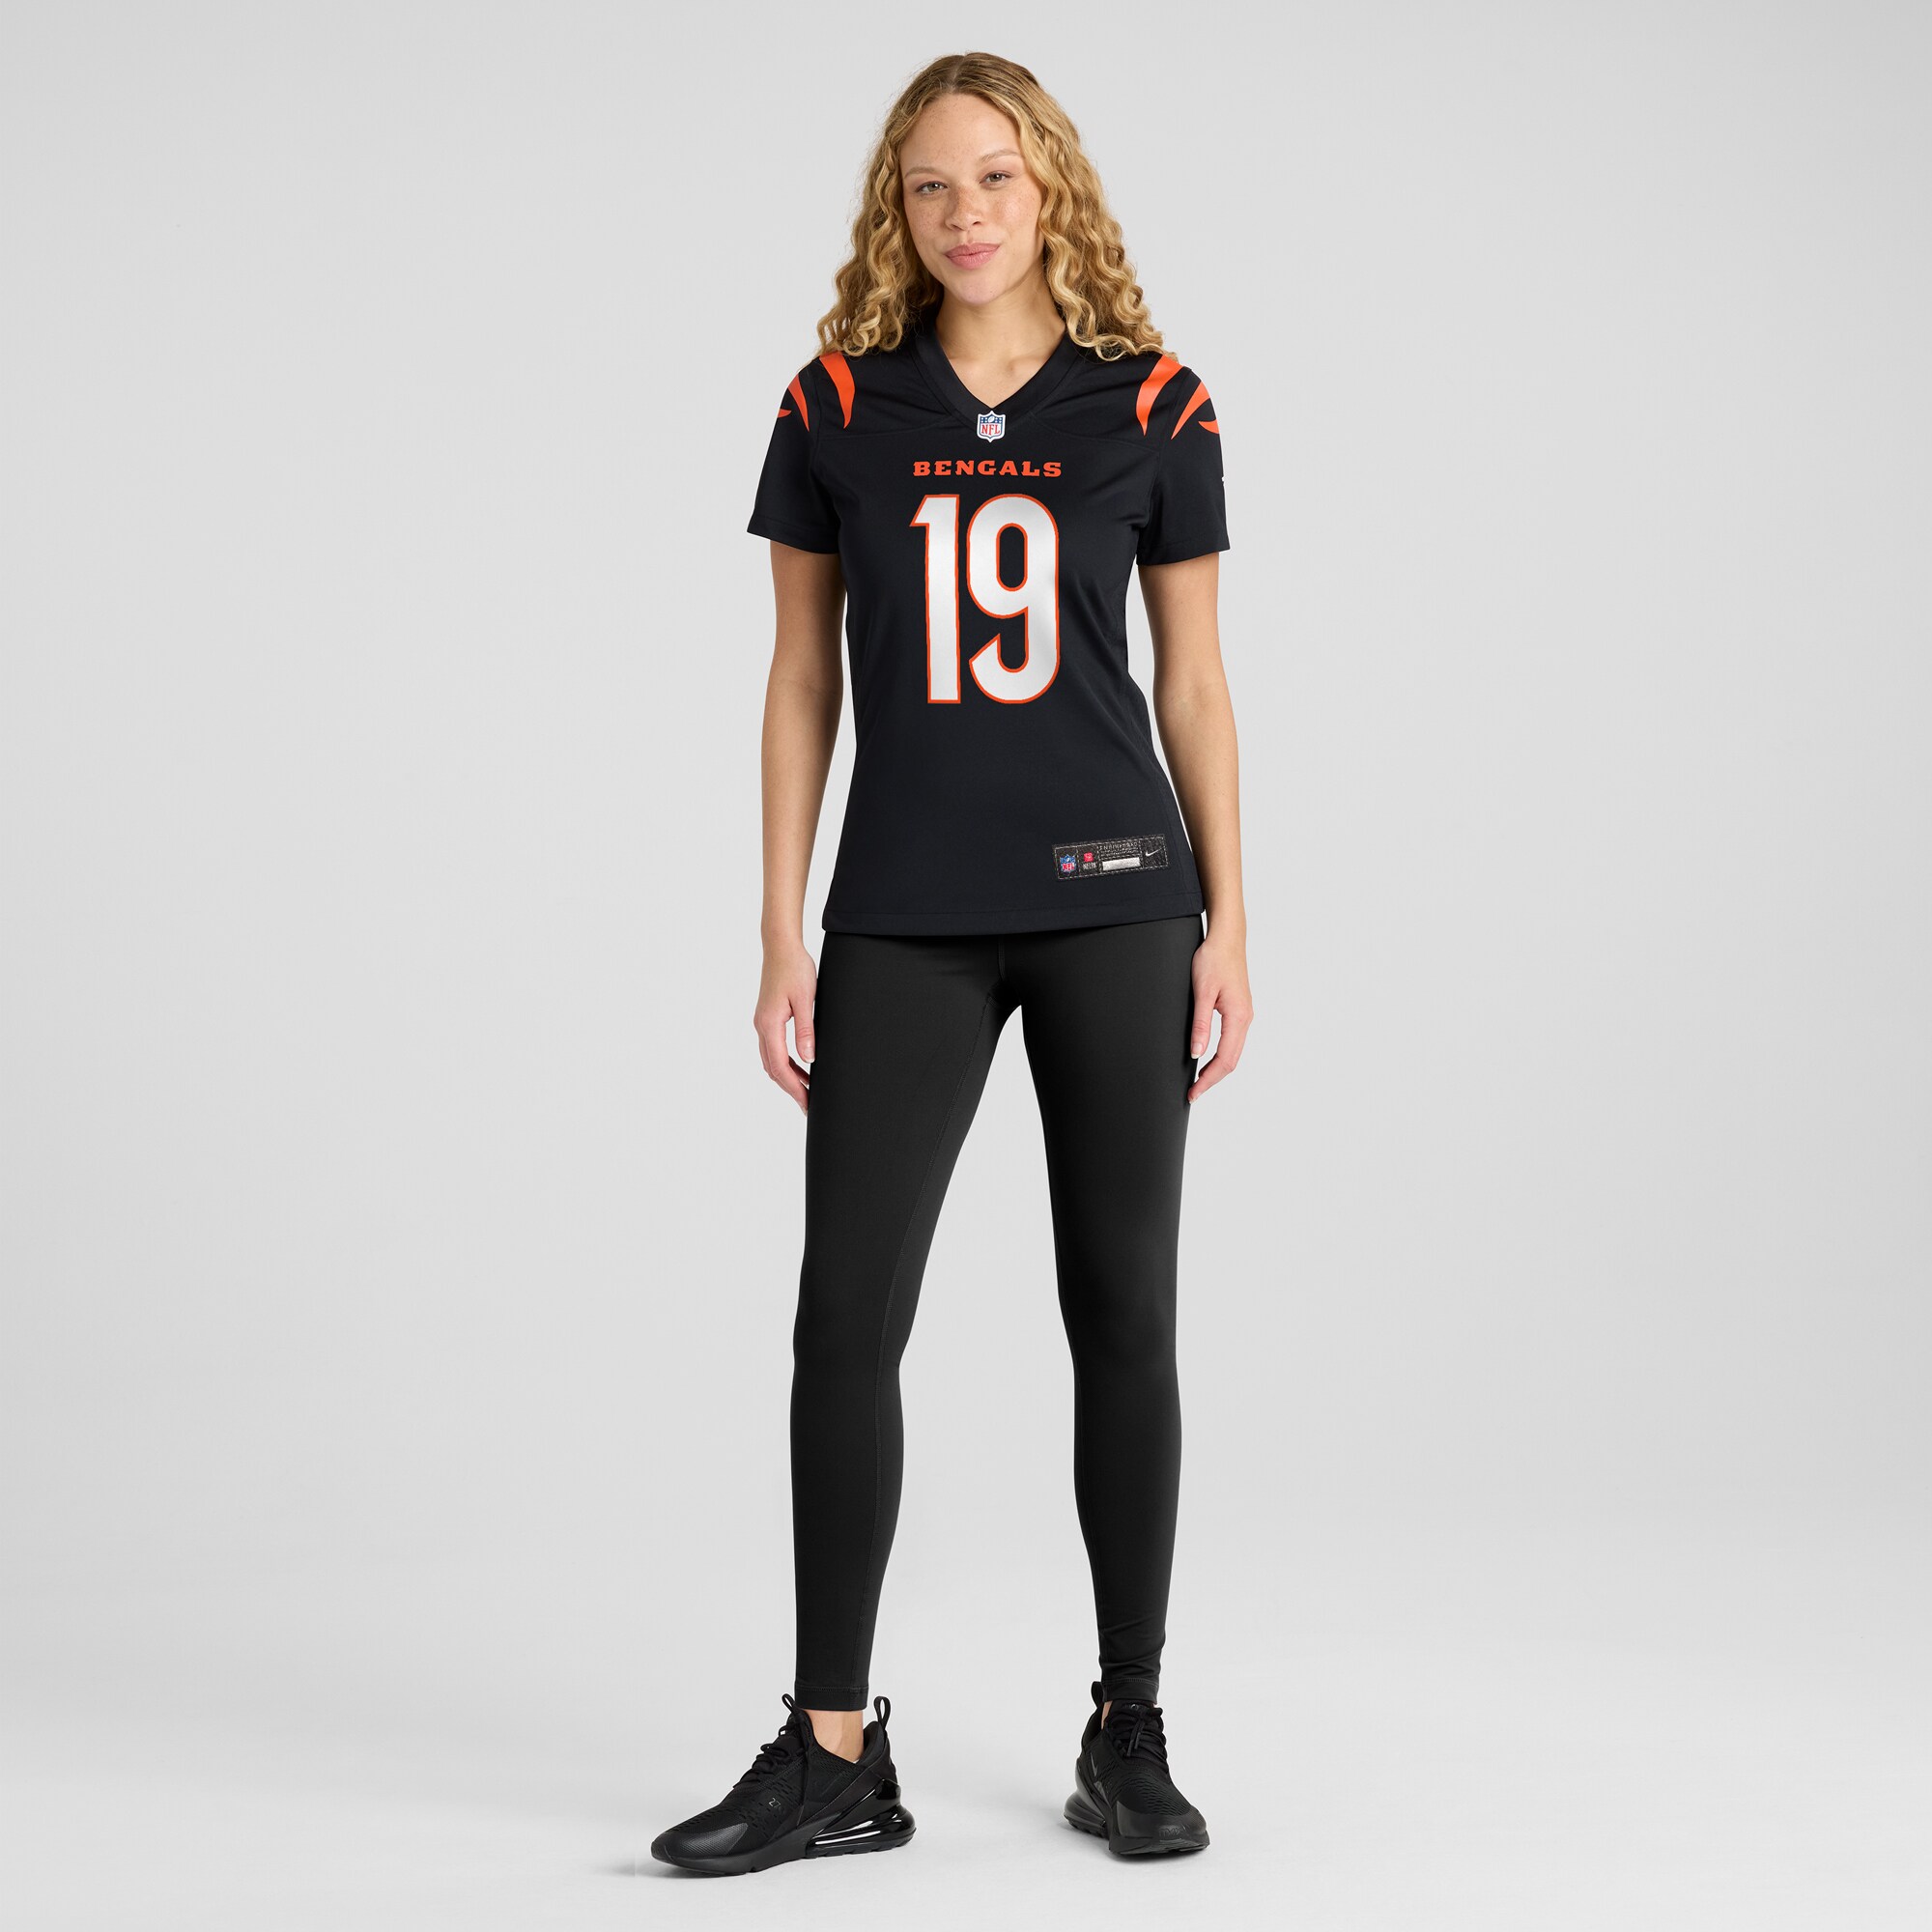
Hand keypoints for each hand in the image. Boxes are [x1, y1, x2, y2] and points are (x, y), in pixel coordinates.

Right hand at [755, 939, 817, 1114]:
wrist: (781, 947)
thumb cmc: (795, 969)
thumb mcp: (806, 1000)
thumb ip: (806, 1031)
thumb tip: (809, 1059)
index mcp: (769, 1025)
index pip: (780, 1067)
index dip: (794, 1088)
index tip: (807, 1103)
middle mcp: (762, 1026)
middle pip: (773, 1069)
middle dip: (790, 1089)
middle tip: (808, 1105)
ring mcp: (762, 1023)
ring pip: (772, 1060)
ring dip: (788, 1077)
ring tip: (808, 1090)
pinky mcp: (767, 1018)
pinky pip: (774, 1049)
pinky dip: (786, 1063)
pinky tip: (802, 1067)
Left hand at [1186, 929, 1251, 1102]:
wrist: (1227, 938)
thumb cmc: (1213, 960)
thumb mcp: (1202, 992)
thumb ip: (1201, 1024)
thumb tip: (1196, 1053)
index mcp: (1239, 1017)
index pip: (1224, 1060)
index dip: (1208, 1079)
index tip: (1193, 1093)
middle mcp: (1246, 1019)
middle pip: (1232, 1061)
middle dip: (1212, 1080)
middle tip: (1193, 1093)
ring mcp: (1245, 1015)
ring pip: (1233, 1053)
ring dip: (1217, 1069)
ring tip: (1198, 1081)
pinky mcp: (1239, 1010)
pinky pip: (1233, 1041)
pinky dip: (1221, 1056)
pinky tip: (1208, 1059)